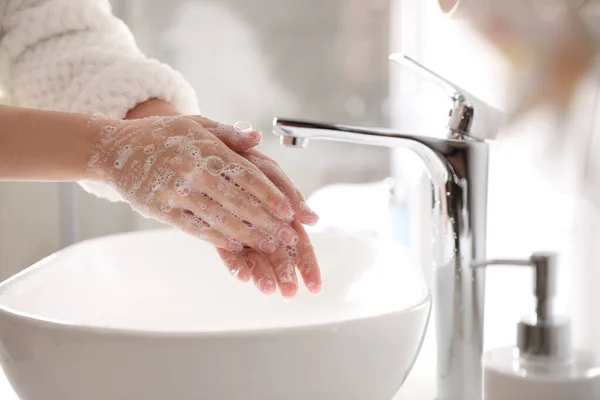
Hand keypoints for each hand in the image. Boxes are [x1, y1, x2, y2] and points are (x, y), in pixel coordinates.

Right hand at [122, 100, 321, 297]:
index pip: (246, 174)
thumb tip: (258, 138)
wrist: (114, 148)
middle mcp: (192, 169)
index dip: (270, 194)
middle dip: (267, 221)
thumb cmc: (162, 136)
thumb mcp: (196, 125)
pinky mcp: (161, 209)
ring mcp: (175, 191)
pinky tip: (237, 248)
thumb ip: (228, 134)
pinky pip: (194, 227)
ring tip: (269, 247)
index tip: (291, 211)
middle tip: (289, 237)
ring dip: (248, 235)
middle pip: (238, 200)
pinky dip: (217, 238)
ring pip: (219, 217)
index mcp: (206, 147)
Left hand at [216, 150, 321, 297]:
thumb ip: (280, 182)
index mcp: (276, 202)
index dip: (307, 261)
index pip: (298, 238)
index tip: (314, 284)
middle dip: (287, 273)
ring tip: (267, 290)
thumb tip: (309, 214)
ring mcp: (240, 223)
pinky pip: (228, 251)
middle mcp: (260, 215)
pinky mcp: (218, 227)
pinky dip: (236, 264)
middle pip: (280, 252)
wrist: (187, 147)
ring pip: (256, 255)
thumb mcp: (260, 162)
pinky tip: (242, 277)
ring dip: (263, 274)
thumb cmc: (230, 149)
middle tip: (291, 293)